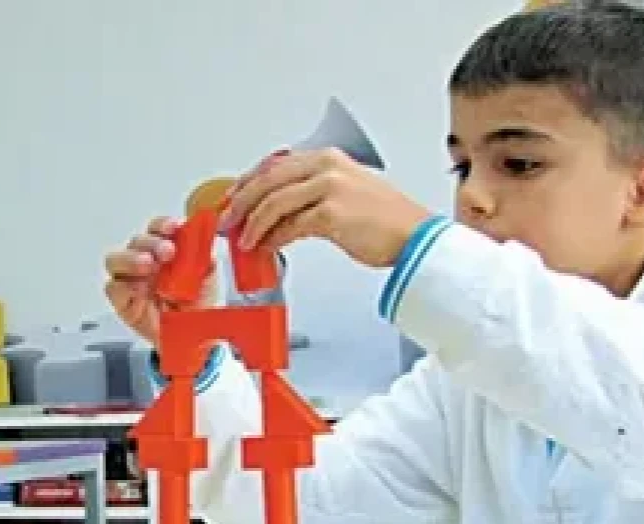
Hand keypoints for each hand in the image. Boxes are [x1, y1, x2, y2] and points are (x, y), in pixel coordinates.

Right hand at [104, 218, 218, 342]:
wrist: (197, 338)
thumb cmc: (199, 305)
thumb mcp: (209, 276)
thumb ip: (205, 255)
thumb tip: (202, 236)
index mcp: (166, 251)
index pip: (157, 229)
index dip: (163, 225)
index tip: (175, 227)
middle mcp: (146, 261)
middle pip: (137, 241)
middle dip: (151, 242)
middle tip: (167, 251)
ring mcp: (132, 280)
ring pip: (115, 259)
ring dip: (131, 258)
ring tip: (148, 264)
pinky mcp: (122, 302)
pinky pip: (113, 288)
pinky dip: (123, 285)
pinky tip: (139, 288)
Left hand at [223, 148, 431, 267]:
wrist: (415, 237)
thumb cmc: (387, 220)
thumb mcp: (346, 192)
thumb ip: (312, 194)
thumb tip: (278, 212)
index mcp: (328, 158)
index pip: (275, 165)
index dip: (248, 183)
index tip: (233, 199)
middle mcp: (327, 166)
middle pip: (268, 180)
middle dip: (241, 202)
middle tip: (228, 220)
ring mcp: (329, 187)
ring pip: (274, 202)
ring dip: (254, 223)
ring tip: (244, 239)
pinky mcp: (332, 213)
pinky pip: (290, 225)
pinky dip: (274, 237)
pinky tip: (268, 246)